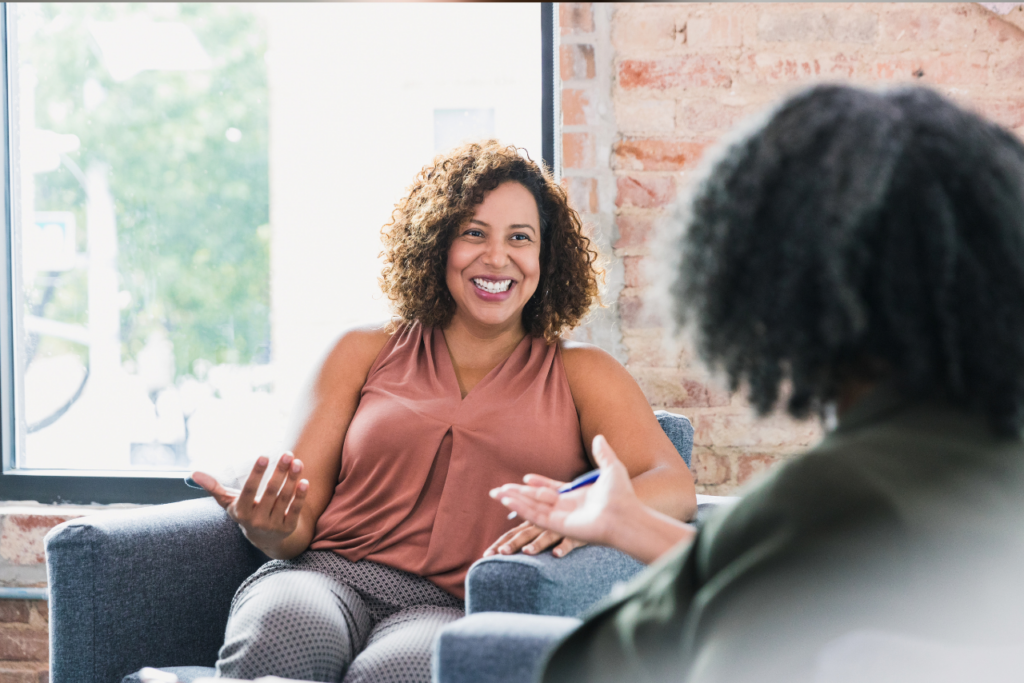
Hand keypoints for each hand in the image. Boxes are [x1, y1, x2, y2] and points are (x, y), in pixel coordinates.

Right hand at [191, 452, 308, 553]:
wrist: (264, 539)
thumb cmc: (246, 512)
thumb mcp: (229, 502)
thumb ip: (214, 488)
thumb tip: (193, 473)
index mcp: (241, 511)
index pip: (249, 490)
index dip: (256, 473)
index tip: (264, 456)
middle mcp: (257, 520)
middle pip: (270, 492)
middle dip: (279, 472)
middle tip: (287, 453)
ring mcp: (273, 525)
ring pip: (284, 499)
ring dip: (292, 479)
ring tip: (297, 462)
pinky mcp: (288, 528)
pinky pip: (295, 510)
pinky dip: (300, 496)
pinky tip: (305, 481)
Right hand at [489, 435, 641, 547]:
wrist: (626, 515)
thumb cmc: (622, 496)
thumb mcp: (612, 468)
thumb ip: (603, 453)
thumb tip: (600, 436)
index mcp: (576, 496)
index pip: (551, 490)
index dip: (538, 483)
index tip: (525, 477)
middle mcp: (566, 508)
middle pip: (535, 499)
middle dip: (516, 494)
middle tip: (498, 489)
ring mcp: (561, 517)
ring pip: (532, 507)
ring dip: (514, 500)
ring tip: (496, 494)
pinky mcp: (558, 526)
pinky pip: (536, 516)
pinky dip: (521, 508)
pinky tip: (508, 501)